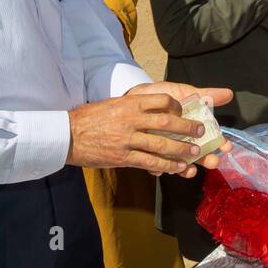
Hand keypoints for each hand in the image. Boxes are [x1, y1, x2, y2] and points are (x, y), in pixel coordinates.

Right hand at [68, 84, 233, 176]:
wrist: (66, 135)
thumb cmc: (89, 117)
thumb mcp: (113, 104)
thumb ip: (133, 106)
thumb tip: (154, 109)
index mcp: (130, 103)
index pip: (162, 100)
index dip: (177, 105)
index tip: (184, 111)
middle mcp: (131, 119)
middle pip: (168, 122)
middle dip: (187, 128)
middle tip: (200, 131)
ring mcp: (127, 139)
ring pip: (162, 144)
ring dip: (181, 149)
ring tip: (195, 152)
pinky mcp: (122, 156)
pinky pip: (149, 162)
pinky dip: (166, 165)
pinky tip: (177, 167)